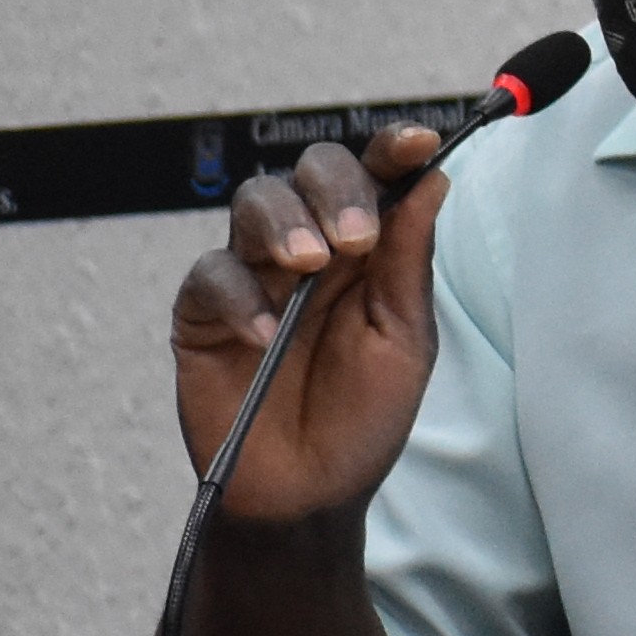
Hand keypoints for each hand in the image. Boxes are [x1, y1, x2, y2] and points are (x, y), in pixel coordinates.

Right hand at [163, 127, 456, 524]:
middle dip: (335, 187)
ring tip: (309, 264)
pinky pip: (210, 276)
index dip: (390, 151)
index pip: (374, 178)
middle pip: (310, 171)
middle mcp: (310, 248)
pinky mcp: (202, 312)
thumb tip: (433, 179)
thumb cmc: (362, 417)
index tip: (414, 143)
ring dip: (284, 222)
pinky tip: (264, 335)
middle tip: (355, 237)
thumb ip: (410, 261)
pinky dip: (239, 297)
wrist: (307, 493)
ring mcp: (254, 274)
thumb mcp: (404, 340)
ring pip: (253, 201)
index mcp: (368, 249)